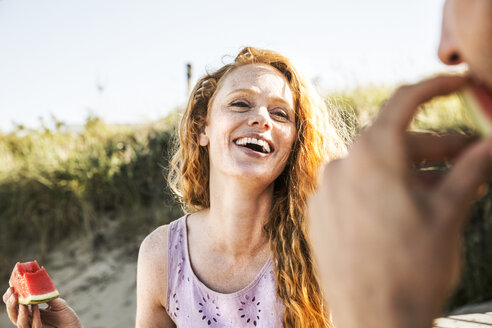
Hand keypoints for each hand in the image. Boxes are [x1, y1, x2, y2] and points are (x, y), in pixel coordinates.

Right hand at [3, 287, 81, 327]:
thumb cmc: (66, 317)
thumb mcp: (58, 304)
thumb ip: (48, 296)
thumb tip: (39, 283)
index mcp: (31, 312)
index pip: (16, 305)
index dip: (10, 297)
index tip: (12, 287)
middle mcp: (29, 320)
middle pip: (13, 314)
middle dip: (11, 305)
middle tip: (15, 294)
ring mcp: (33, 327)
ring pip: (20, 322)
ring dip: (21, 311)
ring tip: (23, 302)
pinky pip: (33, 327)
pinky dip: (34, 317)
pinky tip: (36, 307)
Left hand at [308, 75, 491, 327]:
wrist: (372, 321)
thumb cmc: (412, 268)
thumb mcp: (449, 212)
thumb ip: (470, 169)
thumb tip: (491, 145)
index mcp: (372, 154)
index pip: (404, 101)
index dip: (435, 87)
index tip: (458, 83)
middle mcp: (342, 164)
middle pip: (393, 140)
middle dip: (435, 146)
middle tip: (471, 157)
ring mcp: (326, 189)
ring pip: (374, 166)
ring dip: (410, 170)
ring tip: (444, 188)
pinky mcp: (319, 213)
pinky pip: (354, 188)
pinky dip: (382, 188)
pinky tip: (406, 207)